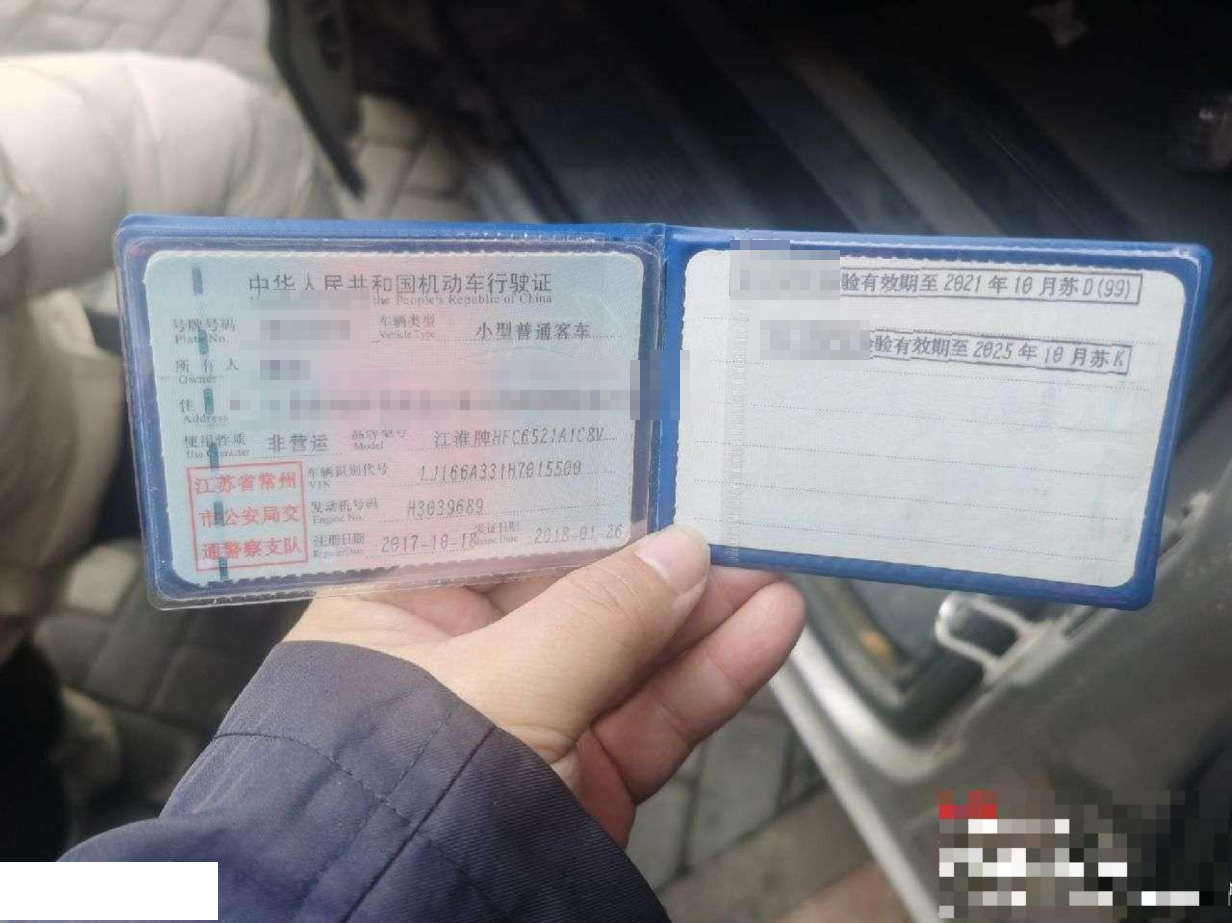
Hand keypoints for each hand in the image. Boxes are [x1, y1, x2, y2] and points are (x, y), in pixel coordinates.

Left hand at [286, 525, 805, 845]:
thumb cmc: (403, 805)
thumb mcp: (499, 689)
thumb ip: (596, 615)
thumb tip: (680, 554)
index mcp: (399, 610)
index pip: (487, 524)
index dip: (560, 483)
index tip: (628, 442)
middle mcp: (461, 656)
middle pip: (571, 581)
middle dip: (652, 550)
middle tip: (721, 506)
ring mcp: (529, 716)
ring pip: (627, 646)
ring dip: (702, 609)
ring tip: (767, 563)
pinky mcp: (583, 772)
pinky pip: (654, 711)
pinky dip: (713, 675)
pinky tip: (766, 629)